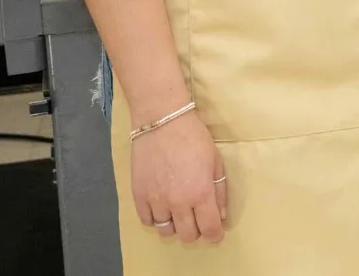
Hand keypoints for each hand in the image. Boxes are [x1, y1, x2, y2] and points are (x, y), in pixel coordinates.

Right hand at [131, 109, 226, 244]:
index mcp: (201, 193)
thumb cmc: (194, 138)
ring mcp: (156, 201)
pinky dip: (156, 219)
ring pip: (166, 231)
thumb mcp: (216, 161)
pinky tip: (163, 207)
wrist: (162, 122)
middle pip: (187, 235)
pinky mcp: (138, 196)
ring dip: (176, 226)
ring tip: (180, 213)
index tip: (216, 233)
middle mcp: (178, 202)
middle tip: (199, 220)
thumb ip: (219, 190)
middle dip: (196, 232)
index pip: (209, 228)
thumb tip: (220, 214)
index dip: (215, 235)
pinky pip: (147, 221)